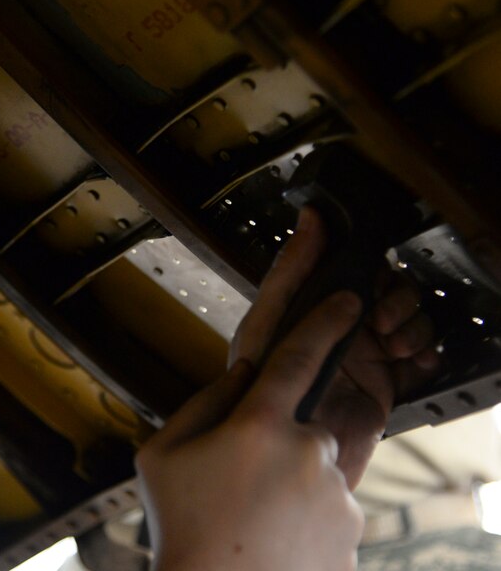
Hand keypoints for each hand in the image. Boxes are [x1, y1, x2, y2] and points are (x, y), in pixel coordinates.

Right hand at [136, 290, 365, 570]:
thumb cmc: (182, 528)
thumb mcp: (161, 455)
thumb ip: (202, 403)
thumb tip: (242, 375)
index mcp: (258, 425)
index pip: (300, 355)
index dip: (325, 321)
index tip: (346, 301)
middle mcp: (307, 451)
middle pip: (304, 424)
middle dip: (281, 442)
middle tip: (242, 482)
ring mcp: (335, 493)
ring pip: (318, 467)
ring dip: (294, 480)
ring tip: (254, 515)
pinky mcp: (352, 530)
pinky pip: (332, 504)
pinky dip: (309, 514)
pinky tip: (276, 533)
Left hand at [230, 207, 438, 486]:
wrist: (280, 463)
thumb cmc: (255, 392)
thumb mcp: (267, 325)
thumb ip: (290, 273)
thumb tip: (310, 218)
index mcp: (310, 305)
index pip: (352, 266)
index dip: (368, 268)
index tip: (369, 280)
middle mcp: (338, 326)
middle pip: (391, 290)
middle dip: (398, 299)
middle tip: (385, 322)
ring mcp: (365, 356)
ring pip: (412, 320)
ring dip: (414, 327)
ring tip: (396, 347)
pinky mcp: (386, 386)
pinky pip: (422, 359)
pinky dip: (426, 355)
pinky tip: (412, 363)